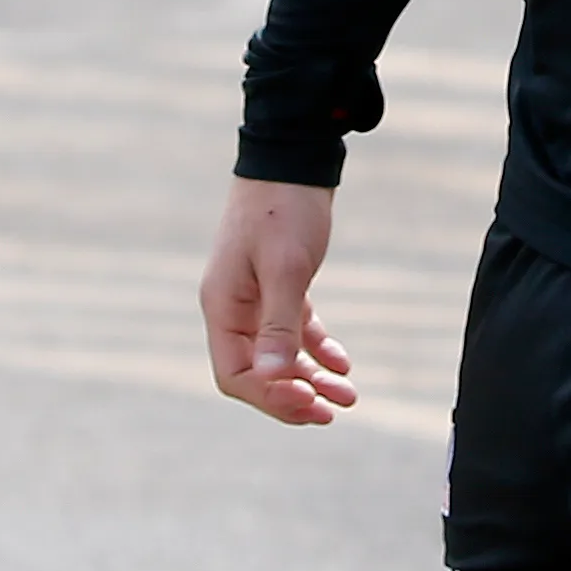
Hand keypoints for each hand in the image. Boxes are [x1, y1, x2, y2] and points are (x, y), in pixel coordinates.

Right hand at [198, 179, 355, 425]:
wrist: (293, 158)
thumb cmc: (284, 209)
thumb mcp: (286, 269)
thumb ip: (279, 326)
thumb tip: (272, 381)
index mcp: (223, 306)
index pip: (235, 374)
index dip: (271, 397)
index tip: (311, 403)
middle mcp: (233, 307)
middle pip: (256, 372)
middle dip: (293, 396)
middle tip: (332, 412)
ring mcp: (253, 296)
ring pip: (278, 354)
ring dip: (310, 377)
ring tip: (347, 395)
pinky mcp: (278, 283)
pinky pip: (293, 329)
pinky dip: (315, 348)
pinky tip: (342, 363)